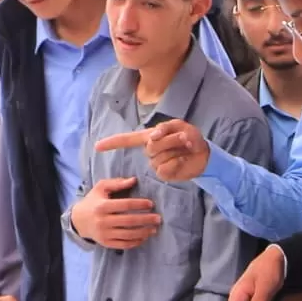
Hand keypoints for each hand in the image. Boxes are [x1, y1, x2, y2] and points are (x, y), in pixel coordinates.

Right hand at [71, 176, 160, 249]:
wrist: (78, 220)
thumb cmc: (93, 201)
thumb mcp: (101, 188)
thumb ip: (117, 183)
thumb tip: (134, 180)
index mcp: (102, 206)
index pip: (125, 205)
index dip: (139, 204)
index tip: (151, 204)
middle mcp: (102, 221)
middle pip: (129, 221)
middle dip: (146, 220)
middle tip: (158, 218)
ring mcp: (104, 234)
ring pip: (128, 235)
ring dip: (144, 232)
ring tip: (154, 229)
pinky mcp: (106, 243)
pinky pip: (124, 244)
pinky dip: (136, 242)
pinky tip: (144, 237)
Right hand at [94, 119, 212, 182]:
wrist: (204, 154)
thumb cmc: (191, 138)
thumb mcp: (180, 126)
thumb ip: (165, 129)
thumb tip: (152, 136)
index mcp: (150, 137)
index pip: (126, 139)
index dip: (112, 143)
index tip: (97, 147)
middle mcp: (150, 150)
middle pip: (151, 146)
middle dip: (170, 140)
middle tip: (184, 138)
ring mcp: (156, 163)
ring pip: (159, 157)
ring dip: (176, 149)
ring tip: (185, 148)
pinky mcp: (164, 173)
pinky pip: (164, 168)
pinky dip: (177, 162)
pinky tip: (183, 159)